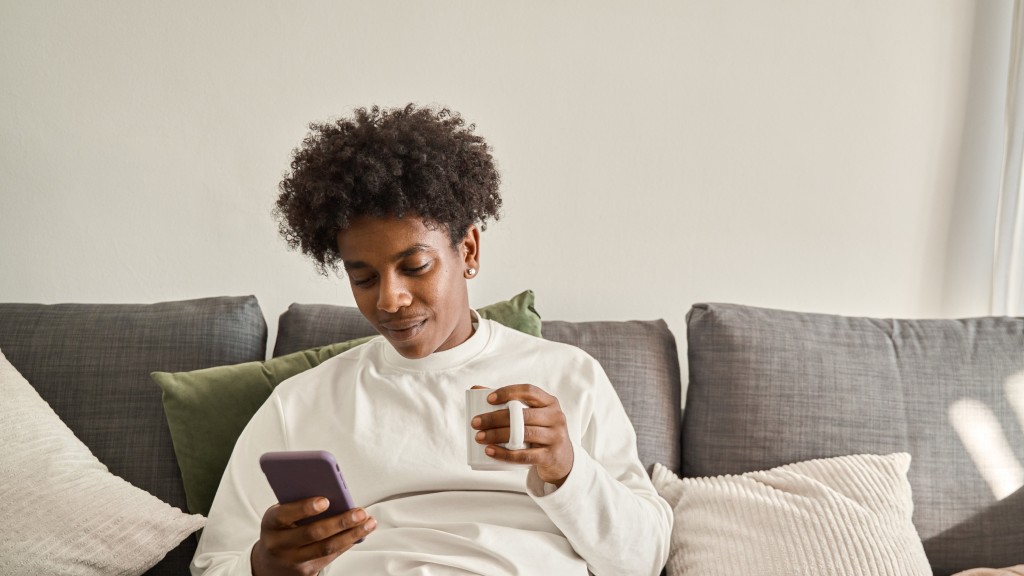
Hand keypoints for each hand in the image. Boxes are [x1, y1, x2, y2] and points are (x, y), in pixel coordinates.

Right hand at [251, 497, 375, 575]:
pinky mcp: (306, 571)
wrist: (271, 562)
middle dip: (339, 522)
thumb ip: (300, 503)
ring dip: (351, 534)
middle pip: (312, 533)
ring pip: (326, 548)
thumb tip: (334, 491)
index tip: (325, 500)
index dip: (305, 508)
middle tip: (360, 512)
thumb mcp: (283, 513)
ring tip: (368, 522)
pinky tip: (361, 533)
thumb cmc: (282, 528)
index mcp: (271, 523)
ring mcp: (293, 561)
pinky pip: (331, 556)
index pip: (285, 514)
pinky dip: (348, 543)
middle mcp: (279, 544)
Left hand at [471, 384, 573, 485]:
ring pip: (522, 434)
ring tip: (479, 437)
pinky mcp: (550, 456)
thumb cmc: (540, 430)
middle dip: (495, 418)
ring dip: (497, 435)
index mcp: (550, 402)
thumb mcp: (532, 414)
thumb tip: (476, 389)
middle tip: (475, 422)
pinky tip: (490, 451)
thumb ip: (508, 402)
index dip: (508, 392)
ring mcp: (555, 437)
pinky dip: (505, 454)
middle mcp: (556, 417)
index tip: (488, 399)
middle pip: (522, 415)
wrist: (562, 458)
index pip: (529, 391)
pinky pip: (524, 455)